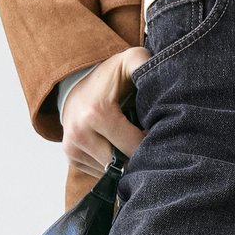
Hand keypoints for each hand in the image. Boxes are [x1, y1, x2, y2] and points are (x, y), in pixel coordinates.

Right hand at [61, 46, 151, 175]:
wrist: (74, 81)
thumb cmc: (110, 75)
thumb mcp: (130, 61)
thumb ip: (146, 66)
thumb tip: (162, 80)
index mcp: (97, 114)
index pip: (135, 147)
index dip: (153, 144)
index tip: (159, 133)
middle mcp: (80, 133)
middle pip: (124, 164)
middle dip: (141, 157)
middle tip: (151, 142)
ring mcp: (72, 148)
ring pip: (113, 171)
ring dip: (127, 162)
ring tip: (132, 141)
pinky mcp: (71, 157)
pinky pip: (101, 172)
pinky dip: (114, 164)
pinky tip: (118, 147)